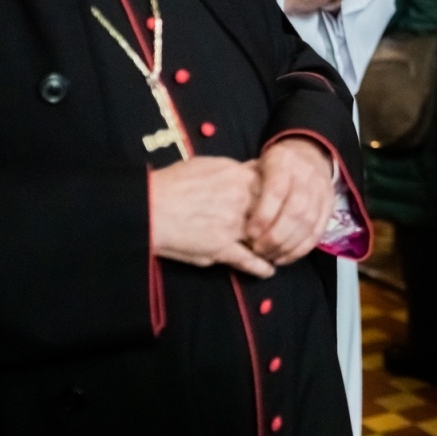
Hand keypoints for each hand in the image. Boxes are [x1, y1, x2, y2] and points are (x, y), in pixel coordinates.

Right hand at [150, 156, 273, 277]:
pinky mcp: (221, 248)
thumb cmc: (172, 183)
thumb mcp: (206, 164)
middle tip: (287, 227)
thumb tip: (248, 169)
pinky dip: (261, 267)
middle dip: (283, 219)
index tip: (284, 200)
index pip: (274, 183)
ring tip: (280, 250)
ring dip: (275, 244)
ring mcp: (234, 226)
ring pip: (266, 236)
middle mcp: (242, 200)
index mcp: (239, 176)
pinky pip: (248, 260)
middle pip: (276, 209)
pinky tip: (268, 271)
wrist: (149, 207)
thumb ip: (231, 169)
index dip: (280, 193)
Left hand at [245, 137, 335, 265]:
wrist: (307, 156)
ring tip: (268, 256)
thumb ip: (247, 185)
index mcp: (284, 162)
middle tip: (257, 249)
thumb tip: (232, 214)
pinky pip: (318, 233)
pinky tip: (284, 257)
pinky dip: (300, 249)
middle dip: (275, 235)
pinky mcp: (329, 207)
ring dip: (287, 245)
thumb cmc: (272, 166)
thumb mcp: (256, 165)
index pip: (277, 191)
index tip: (248, 233)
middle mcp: (306, 175)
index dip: (264, 215)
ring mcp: (321, 191)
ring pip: (308, 224)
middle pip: (296, 210)